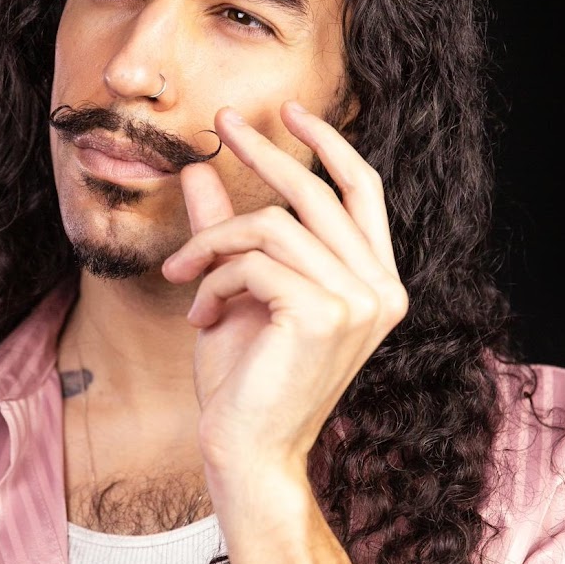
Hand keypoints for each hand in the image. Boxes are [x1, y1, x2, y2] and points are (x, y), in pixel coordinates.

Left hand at [161, 100, 407, 478]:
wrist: (247, 452)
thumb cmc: (246, 376)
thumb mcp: (236, 289)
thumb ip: (227, 229)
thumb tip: (200, 169)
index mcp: (374, 280)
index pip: (362, 191)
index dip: (330, 144)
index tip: (289, 111)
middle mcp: (381, 288)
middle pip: (317, 192)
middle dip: (264, 151)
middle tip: (222, 122)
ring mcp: (360, 301)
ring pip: (271, 225)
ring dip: (213, 244)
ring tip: (183, 275)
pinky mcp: (324, 313)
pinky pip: (252, 260)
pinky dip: (213, 277)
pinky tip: (199, 314)